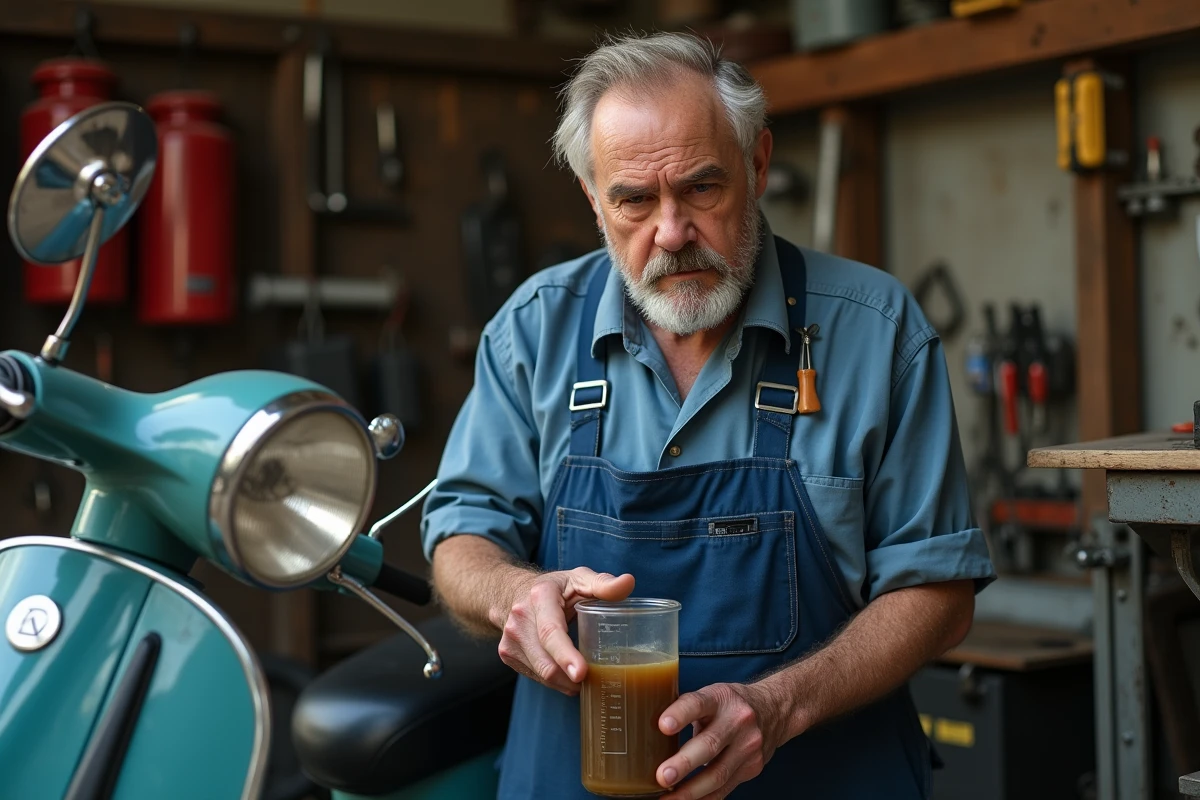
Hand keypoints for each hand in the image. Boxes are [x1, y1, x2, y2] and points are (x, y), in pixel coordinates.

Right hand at [495, 567, 633, 694]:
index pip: (551, 632)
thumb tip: (628, 582)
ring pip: (543, 674)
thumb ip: (603, 584)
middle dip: (573, 679)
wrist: (512, 592)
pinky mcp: (507, 654)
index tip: (582, 674)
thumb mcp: (579, 579)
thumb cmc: (554, 588)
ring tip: (584, 676)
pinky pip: (536, 676)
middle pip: (547, 662)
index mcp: (539, 597)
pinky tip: (566, 672)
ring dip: (566, 682)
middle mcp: (520, 619)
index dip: (566, 655)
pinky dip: (555, 680)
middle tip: (597, 680)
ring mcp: (510, 639)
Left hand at [656, 682, 789, 799]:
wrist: (774, 711)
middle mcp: (737, 721)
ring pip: (718, 773)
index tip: (663, 725)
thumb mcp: (710, 696)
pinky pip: (725, 788)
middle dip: (684, 763)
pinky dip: (704, 798)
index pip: (698, 703)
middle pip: (710, 744)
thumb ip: (686, 710)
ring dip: (690, 790)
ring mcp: (748, 747)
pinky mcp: (752, 768)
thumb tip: (644, 728)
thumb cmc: (729, 704)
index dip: (681, 714)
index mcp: (720, 698)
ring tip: (668, 798)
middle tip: (662, 776)